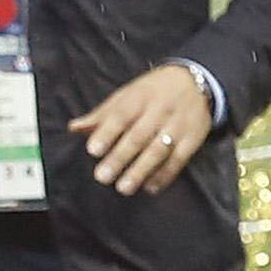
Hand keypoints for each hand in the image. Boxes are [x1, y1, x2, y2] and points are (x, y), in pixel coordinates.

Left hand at [76, 65, 215, 194]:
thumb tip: (74, 128)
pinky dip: (164, 174)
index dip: (106, 133)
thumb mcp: (127, 95)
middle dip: (119, 158)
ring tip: (124, 188)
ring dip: (141, 170)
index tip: (93, 150)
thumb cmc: (153, 91)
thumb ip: (101, 114)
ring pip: (158, 150)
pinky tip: (150, 186)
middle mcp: (159, 110)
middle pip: (138, 136)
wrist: (196, 82)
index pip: (120, 116)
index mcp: (139, 98)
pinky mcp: (193, 138)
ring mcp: (178, 125)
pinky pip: (179, 159)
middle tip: (103, 177)